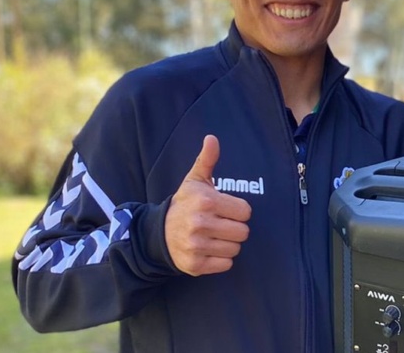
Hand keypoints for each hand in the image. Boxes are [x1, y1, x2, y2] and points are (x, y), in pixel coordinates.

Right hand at [165, 135, 251, 275]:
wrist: (158, 233)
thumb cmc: (185, 204)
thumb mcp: (195, 180)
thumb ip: (207, 160)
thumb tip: (212, 138)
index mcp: (206, 202)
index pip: (245, 212)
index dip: (238, 211)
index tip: (225, 210)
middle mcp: (200, 224)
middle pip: (243, 232)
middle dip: (235, 228)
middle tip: (221, 224)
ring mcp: (196, 246)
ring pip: (235, 249)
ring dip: (228, 244)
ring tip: (214, 236)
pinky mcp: (195, 265)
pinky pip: (226, 264)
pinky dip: (221, 259)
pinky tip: (209, 249)